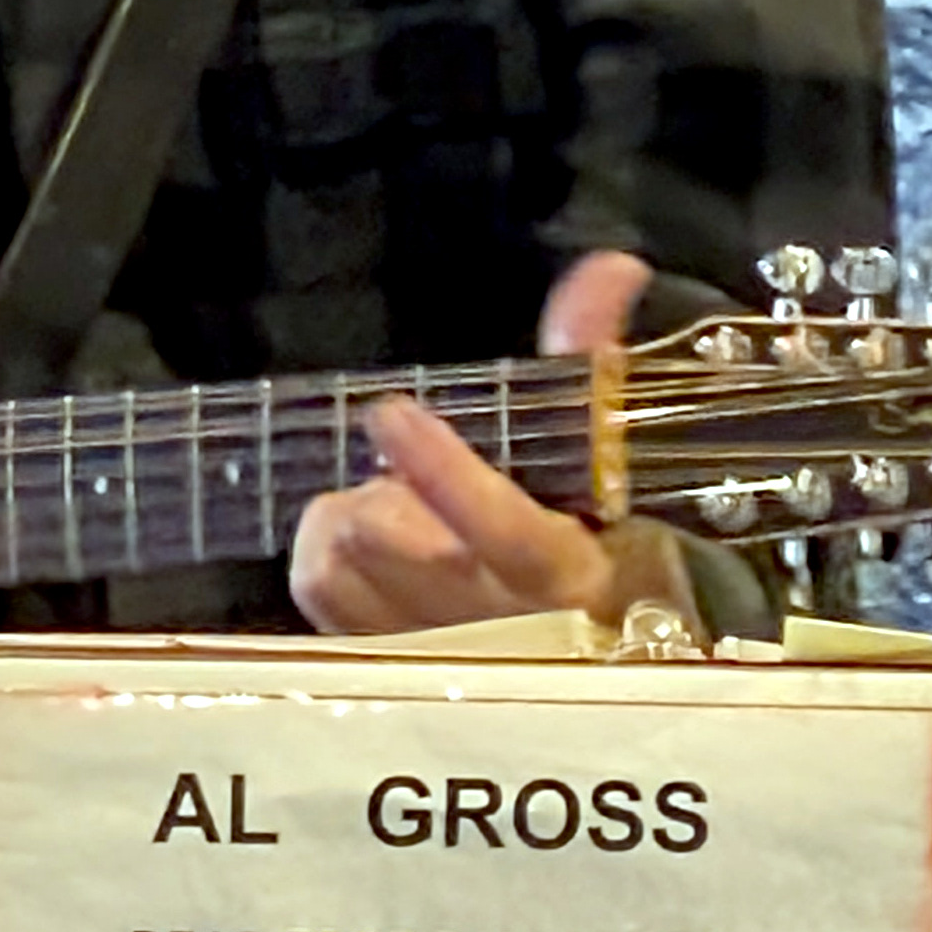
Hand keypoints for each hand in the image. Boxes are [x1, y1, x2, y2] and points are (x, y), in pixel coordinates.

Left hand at [289, 251, 683, 637]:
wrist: (580, 649)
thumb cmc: (583, 537)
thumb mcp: (595, 457)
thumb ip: (590, 359)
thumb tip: (615, 267)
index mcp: (563, 569)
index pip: (502, 531)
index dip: (441, 470)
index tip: (394, 413)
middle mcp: (495, 622)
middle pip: (386, 539)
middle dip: (380, 488)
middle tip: (403, 476)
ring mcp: (432, 654)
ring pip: (334, 568)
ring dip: (342, 521)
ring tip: (382, 508)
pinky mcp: (383, 665)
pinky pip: (316, 600)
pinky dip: (322, 558)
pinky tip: (356, 547)